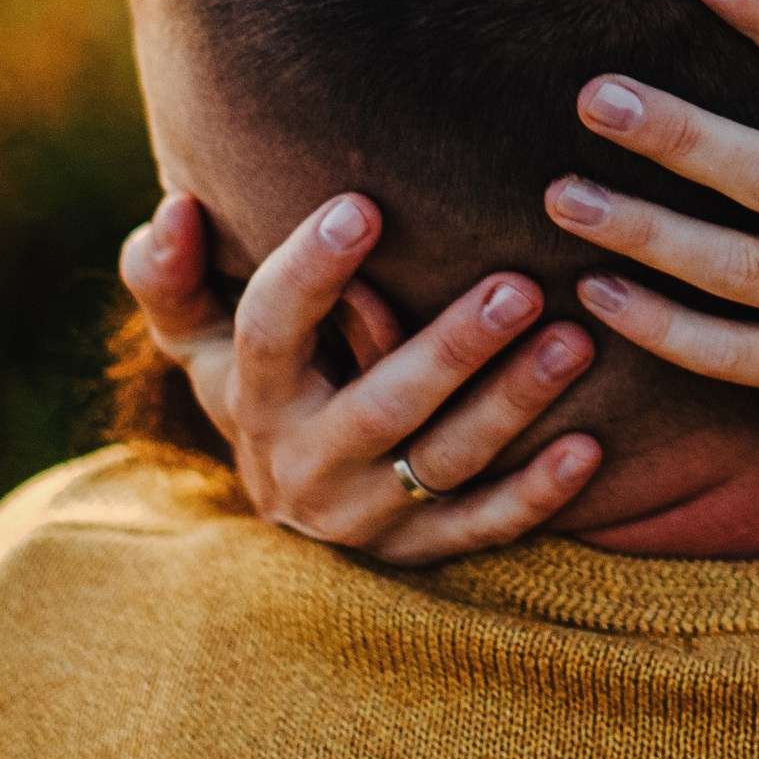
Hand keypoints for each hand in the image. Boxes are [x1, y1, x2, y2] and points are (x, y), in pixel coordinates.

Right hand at [118, 190, 601, 563]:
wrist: (282, 513)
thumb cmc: (254, 383)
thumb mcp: (197, 339)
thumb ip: (171, 274)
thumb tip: (174, 205)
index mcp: (252, 398)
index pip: (271, 332)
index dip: (309, 271)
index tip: (362, 206)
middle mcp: (306, 465)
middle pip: (382, 404)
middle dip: (451, 349)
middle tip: (519, 285)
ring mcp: (367, 517)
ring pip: (445, 461)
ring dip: (512, 405)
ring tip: (575, 341)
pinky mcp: (420, 553)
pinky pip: (482, 528)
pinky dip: (535, 494)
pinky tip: (587, 447)